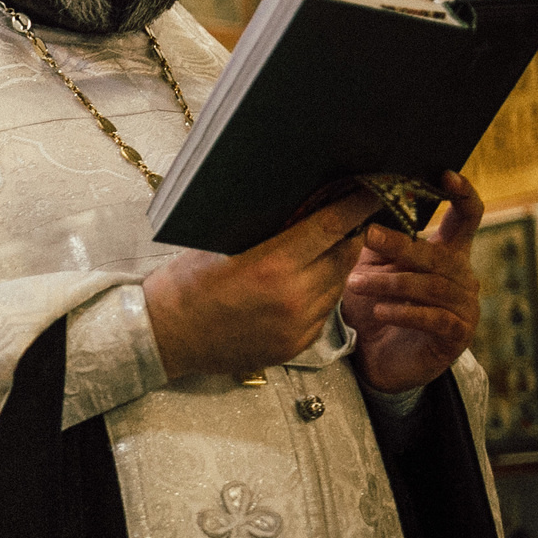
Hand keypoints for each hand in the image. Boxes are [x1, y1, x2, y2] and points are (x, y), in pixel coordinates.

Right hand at [145, 191, 383, 380]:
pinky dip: (322, 294)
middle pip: (343, 257)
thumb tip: (306, 207)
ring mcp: (297, 326)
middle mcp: (293, 297)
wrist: (167, 334)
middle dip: (352, 234)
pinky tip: (308, 282)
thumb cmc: (186, 282)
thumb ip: (269, 231)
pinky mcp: (295, 346)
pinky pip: (323, 313)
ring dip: (337, 265)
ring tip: (329, 249)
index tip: (370, 192)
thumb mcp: (223, 244)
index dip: (356, 207)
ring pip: (338, 286)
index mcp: (273, 265)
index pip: (332, 228)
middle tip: (353, 217)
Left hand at [343, 171, 483, 392]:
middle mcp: (462, 276)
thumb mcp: (374, 269)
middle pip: (438, 253)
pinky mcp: (456, 336)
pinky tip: (382, 311)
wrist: (378, 360)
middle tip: (368, 236)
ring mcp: (464, 307)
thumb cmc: (378, 308)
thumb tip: (361, 206)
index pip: (468, 217)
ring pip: (432, 286)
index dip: (463, 194)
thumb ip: (377, 243)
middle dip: (402, 245)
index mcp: (448, 253)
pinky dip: (405, 312)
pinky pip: (435, 318)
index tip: (445, 175)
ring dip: (392, 283)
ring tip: (359, 284)